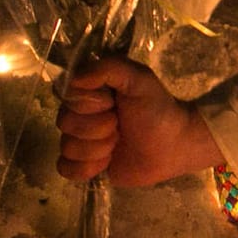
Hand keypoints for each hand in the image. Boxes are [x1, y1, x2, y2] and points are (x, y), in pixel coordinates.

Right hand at [56, 55, 222, 185]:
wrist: (173, 147)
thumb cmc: (158, 110)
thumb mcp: (140, 79)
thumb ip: (109, 68)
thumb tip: (75, 78)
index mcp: (92, 89)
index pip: (66, 94)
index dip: (87, 103)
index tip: (111, 103)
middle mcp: (82, 113)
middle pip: (65, 123)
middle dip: (97, 128)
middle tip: (120, 125)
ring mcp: (82, 139)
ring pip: (66, 147)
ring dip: (97, 148)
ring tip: (118, 143)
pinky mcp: (84, 164)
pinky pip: (65, 168)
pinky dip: (87, 168)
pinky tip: (107, 163)